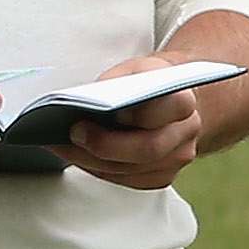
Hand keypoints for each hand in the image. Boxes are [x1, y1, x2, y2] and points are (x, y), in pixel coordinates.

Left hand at [50, 52, 202, 189]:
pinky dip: (99, 169)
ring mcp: (176, 158)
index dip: (136, 115)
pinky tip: (79, 156)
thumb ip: (115, 83)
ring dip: (93, 160)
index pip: (166, 110)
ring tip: (63, 145)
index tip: (107, 111)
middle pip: (148, 149)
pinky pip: (127, 179)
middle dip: (106, 145)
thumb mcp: (131, 69)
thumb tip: (82, 102)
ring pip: (133, 170)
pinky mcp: (161, 175)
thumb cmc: (147, 81)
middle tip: (74, 133)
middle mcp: (184, 132)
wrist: (168, 96)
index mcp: (181, 100)